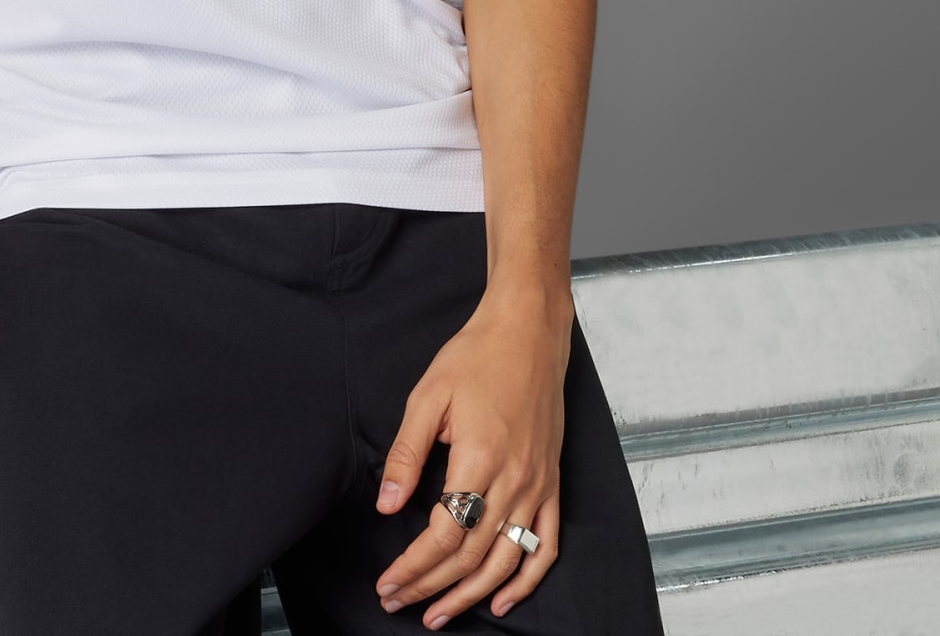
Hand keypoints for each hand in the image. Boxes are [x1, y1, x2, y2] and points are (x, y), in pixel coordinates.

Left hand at [373, 284, 571, 625]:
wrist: (528, 332)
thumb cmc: (476, 356)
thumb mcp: (429, 395)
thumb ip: (407, 452)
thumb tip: (386, 504)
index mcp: (479, 457)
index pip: (443, 534)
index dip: (413, 567)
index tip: (387, 583)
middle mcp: (514, 480)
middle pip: (471, 555)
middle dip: (431, 586)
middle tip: (398, 602)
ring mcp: (538, 485)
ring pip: (506, 561)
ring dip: (471, 595)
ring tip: (439, 614)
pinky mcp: (552, 483)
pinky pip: (544, 546)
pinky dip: (527, 581)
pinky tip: (502, 600)